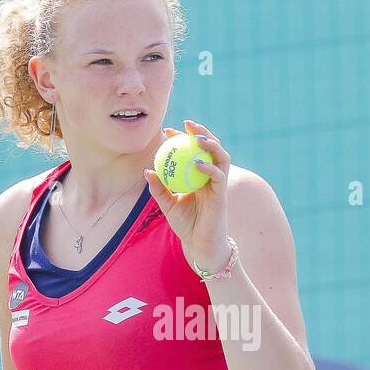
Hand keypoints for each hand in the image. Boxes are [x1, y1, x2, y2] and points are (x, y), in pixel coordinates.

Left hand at [144, 121, 230, 270]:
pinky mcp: (222, 194)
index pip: (192, 151)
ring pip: (221, 156)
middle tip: (185, 124)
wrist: (199, 245)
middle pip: (211, 147)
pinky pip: (218, 176)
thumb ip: (159, 188)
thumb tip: (147, 170)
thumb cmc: (185, 225)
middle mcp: (211, 176)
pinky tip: (197, 162)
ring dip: (211, 143)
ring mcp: (219, 184)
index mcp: (199, 175)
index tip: (167, 131)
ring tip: (197, 137)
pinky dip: (209, 167)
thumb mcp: (167, 205)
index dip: (181, 138)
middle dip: (200, 131)